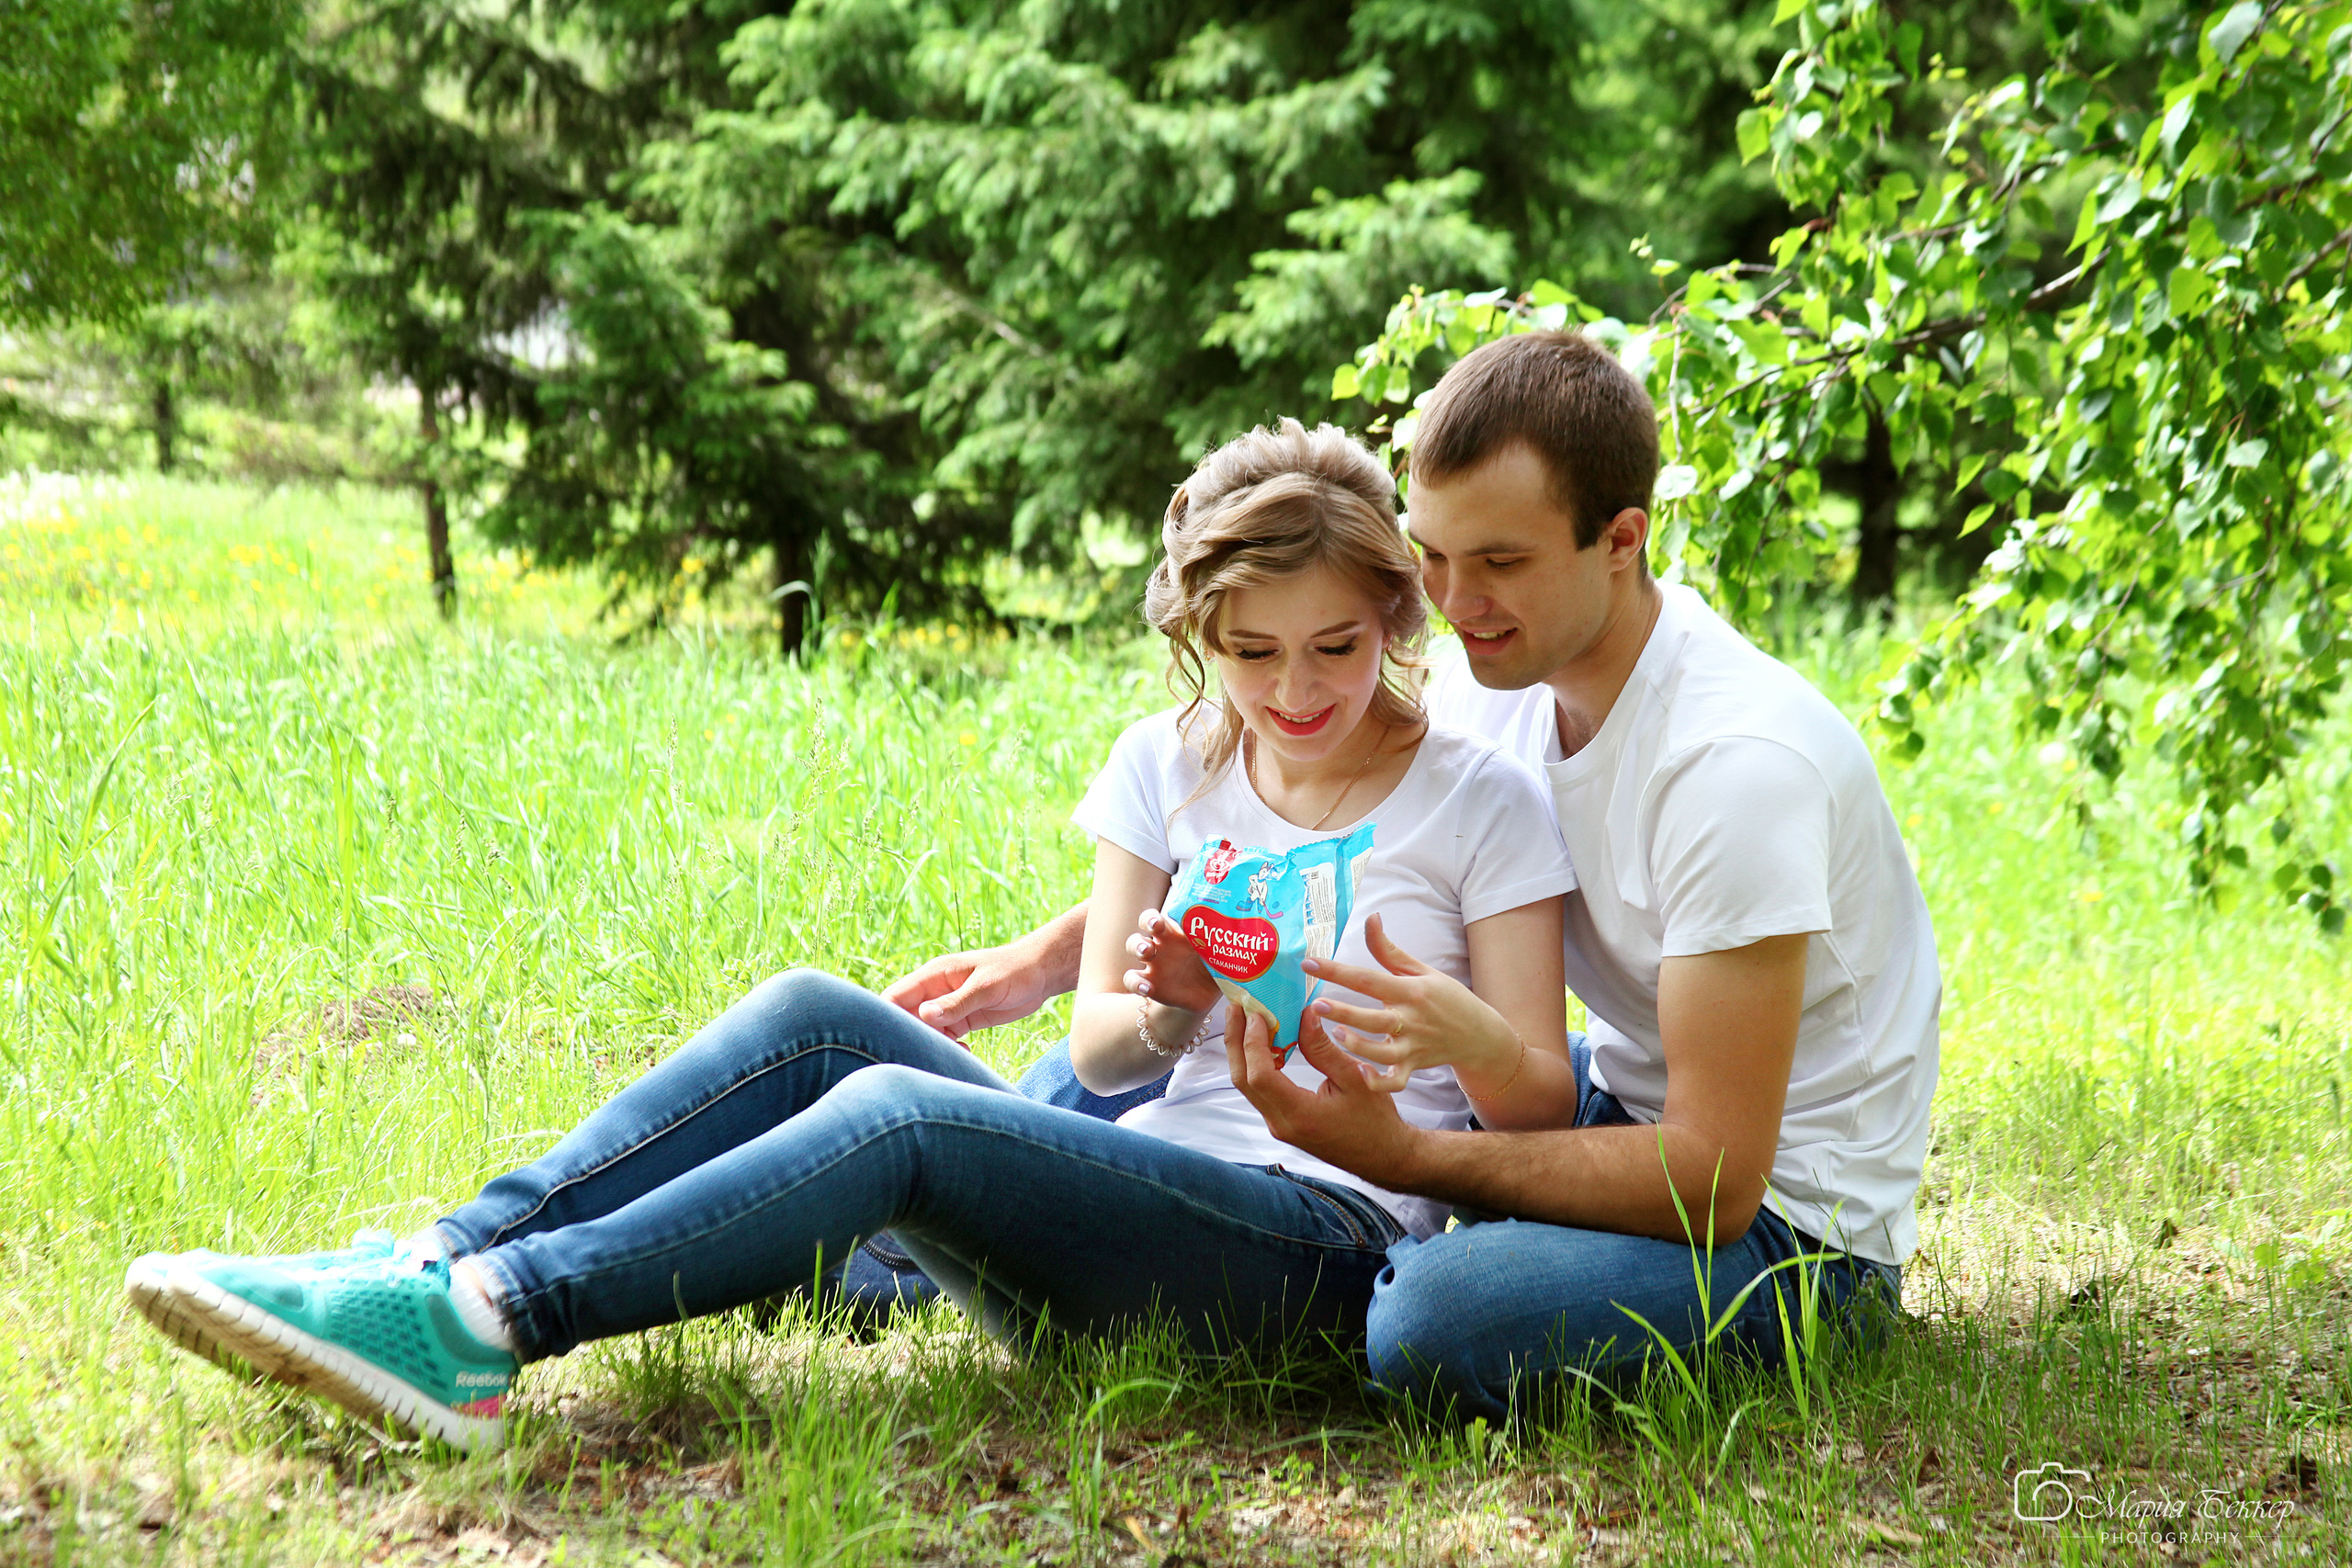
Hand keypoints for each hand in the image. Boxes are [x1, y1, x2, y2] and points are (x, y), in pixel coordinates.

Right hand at [882, 943, 1053, 1040]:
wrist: (1041, 973)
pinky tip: (965, 1053)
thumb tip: (924, 1015)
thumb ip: (956, 1002)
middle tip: (923, 1057)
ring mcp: (947, 1007)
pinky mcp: (962, 1021)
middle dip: (910, 1038)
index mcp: (933, 976)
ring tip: (949, 1057)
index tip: (895, 1042)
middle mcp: (935, 992)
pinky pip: (944, 1038)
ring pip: (925, 1032)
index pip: (895, 997)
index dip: (887, 1018)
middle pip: (906, 1019)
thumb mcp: (985, 987)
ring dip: (932, 1046)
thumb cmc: (1014, 971)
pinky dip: (949, 1049)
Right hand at [1122, 909, 1223, 1014]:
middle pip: (1145, 924)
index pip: (1162, 915)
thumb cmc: (1211, 970)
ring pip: (1134, 946)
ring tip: (1147, 953)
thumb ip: (1230, 949)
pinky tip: (1147, 989)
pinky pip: (1133, 980)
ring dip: (1137, 945)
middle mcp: (1163, 943)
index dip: (1157, 914)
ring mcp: (1153, 963)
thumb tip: (1256, 942)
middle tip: (1155, 927)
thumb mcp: (1221, 958)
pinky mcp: (1149, 984)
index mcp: (1179, 933)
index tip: (1161, 919)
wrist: (1202, 998)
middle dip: (1147, 922)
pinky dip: (1136, 983)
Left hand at [1226, 1005, 1421, 1184]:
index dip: (1252, 1041)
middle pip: (1243, 1080)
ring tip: (1245, 1019)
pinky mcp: (1282, 1122)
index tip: (1256, 1013)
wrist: (1382, 1155)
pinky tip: (1263, 1042)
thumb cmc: (1375, 1121)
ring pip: (1247, 1086)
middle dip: (1236, 1041)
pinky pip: (1259, 1091)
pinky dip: (1255, 1064)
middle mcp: (1281, 1124)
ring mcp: (1279, 1125)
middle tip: (1237, 1007)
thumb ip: (1324, 1047)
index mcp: (1300, 1114)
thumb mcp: (1355, 1078)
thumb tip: (1305, 1012)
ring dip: (1242, 1051)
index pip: (1260, 1076)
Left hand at [1301, 912, 1522, 1092]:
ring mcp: (1413, 1046)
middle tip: (1316, 1005)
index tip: (1309, 963)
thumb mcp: (1421, 970)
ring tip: (1336, 1035)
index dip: (1337, 971)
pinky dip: (1380, 1081)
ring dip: (1359, 1046)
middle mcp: (1411, 1019)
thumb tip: (1370, 918)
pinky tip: (1361, 1072)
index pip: (1369, 979)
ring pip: (1383, 1053)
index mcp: (1410, 991)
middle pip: (1374, 1018)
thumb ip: (1389, 950)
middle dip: (1345, 1012)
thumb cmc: (1446, 998)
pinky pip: (1396, 1081)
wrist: (1480, 1034)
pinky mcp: (1415, 1067)